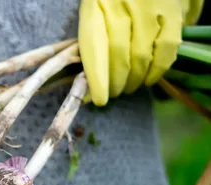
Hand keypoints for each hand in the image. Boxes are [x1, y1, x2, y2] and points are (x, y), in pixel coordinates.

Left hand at [78, 0, 200, 105]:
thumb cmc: (111, 0)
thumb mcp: (94, 11)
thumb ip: (91, 38)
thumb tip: (88, 78)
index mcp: (95, 5)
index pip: (94, 46)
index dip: (97, 77)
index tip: (100, 99)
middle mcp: (121, 6)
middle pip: (117, 54)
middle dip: (115, 82)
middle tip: (113, 93)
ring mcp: (149, 8)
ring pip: (141, 55)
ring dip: (133, 80)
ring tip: (127, 88)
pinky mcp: (172, 12)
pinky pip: (165, 48)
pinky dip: (157, 70)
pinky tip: (148, 81)